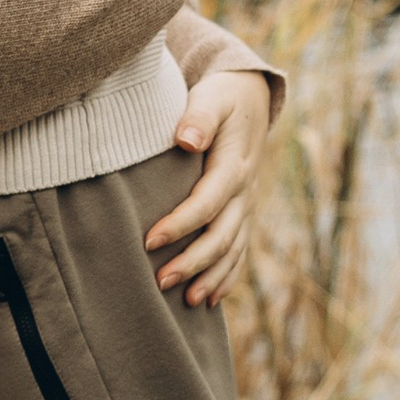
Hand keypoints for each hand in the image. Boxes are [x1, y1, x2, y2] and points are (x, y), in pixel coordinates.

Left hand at [145, 67, 274, 307]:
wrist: (251, 98)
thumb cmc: (221, 98)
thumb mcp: (211, 98)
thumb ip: (198, 117)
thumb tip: (187, 141)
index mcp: (234, 166)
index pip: (206, 202)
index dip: (180, 225)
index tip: (149, 241)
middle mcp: (245, 191)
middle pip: (222, 235)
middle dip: (193, 262)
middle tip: (160, 282)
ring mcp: (247, 205)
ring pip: (233, 249)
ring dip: (211, 277)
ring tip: (187, 301)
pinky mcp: (243, 212)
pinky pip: (240, 250)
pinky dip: (227, 276)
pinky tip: (209, 299)